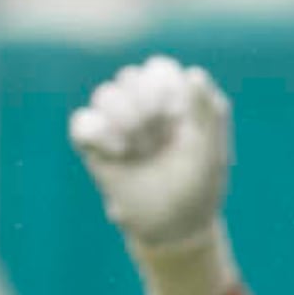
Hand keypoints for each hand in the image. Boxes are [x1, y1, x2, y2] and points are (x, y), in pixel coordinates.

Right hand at [68, 56, 231, 244]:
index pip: (159, 69)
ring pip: (105, 94)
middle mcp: (142, 104)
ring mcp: (116, 123)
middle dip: (145, 108)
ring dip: (125, 121)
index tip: (176, 117)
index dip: (164, 88)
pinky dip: (98, 132)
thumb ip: (208, 111)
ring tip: (139, 151)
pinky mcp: (93, 144)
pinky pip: (81, 121)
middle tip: (158, 141)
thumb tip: (193, 73)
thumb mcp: (212, 149)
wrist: (171, 226)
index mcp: (174, 98)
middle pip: (129, 77)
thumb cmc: (197, 185)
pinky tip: (119, 151)